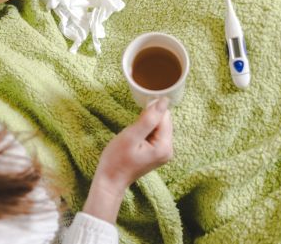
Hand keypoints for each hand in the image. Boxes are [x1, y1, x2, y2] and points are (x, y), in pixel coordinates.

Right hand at [83, 97, 172, 222]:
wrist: (110, 180)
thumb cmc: (117, 159)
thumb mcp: (131, 136)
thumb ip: (149, 118)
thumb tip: (164, 100)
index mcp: (165, 146)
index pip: (164, 117)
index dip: (149, 114)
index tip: (136, 122)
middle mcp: (169, 150)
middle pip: (164, 121)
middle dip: (148, 120)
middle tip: (133, 132)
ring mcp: (164, 153)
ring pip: (159, 126)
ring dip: (146, 126)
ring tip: (134, 138)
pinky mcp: (158, 153)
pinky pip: (155, 134)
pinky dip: (145, 132)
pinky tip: (136, 141)